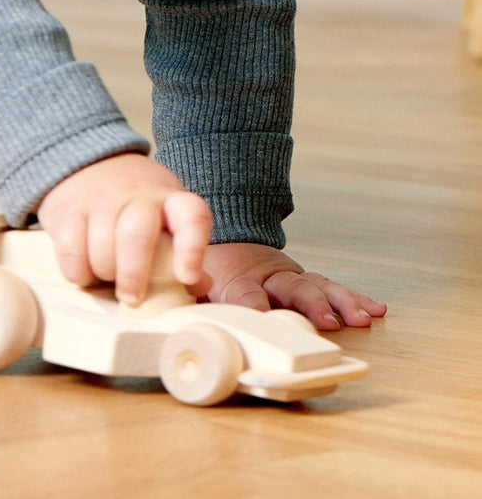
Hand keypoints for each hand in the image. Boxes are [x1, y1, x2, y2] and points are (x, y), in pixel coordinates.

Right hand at [36, 153, 212, 304]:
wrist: (89, 166)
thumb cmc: (136, 210)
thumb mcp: (167, 222)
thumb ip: (181, 253)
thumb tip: (198, 285)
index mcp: (171, 201)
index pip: (191, 217)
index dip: (191, 249)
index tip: (186, 277)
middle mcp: (138, 195)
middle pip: (136, 235)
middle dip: (132, 273)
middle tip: (131, 298)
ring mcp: (100, 199)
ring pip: (102, 245)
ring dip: (104, 272)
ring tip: (106, 277)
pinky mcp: (67, 208)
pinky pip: (70, 248)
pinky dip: (77, 270)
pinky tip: (84, 273)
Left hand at [203, 242, 387, 329]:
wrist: (224, 234)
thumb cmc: (208, 267)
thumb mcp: (192, 283)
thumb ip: (192, 303)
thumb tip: (183, 325)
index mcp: (236, 279)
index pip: (246, 294)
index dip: (257, 307)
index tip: (268, 321)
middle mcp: (267, 277)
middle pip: (290, 288)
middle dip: (309, 304)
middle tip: (326, 321)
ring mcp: (288, 277)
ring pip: (316, 286)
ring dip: (340, 302)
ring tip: (362, 318)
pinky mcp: (303, 279)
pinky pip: (330, 286)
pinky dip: (354, 297)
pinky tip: (376, 308)